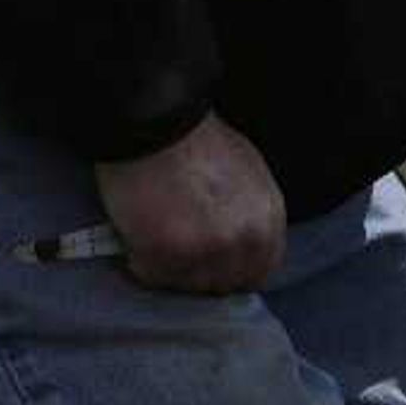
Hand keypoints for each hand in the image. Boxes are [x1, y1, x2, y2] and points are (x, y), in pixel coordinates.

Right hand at [93, 110, 285, 293]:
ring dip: (170, 268)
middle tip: (177, 251)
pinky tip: (138, 232)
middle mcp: (244, 242)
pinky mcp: (166, 256)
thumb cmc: (196, 138)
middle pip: (223, 285)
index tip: (210, 262)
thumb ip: (249, 215)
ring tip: (155, 235)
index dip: (231, 269)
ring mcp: (206, 253)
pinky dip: (140, 260)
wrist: (156, 118)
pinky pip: (152, 275)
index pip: (259, 272)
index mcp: (268, 221)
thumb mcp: (246, 172)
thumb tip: (239, 247)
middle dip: (200, 272)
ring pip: (187, 286)